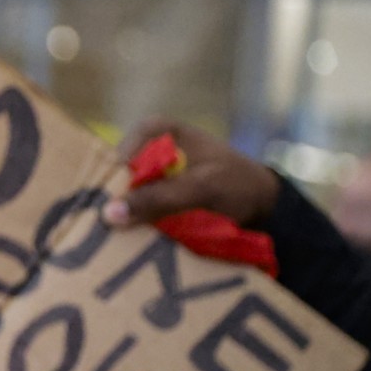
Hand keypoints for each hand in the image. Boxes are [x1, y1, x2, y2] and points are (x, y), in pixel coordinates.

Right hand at [103, 118, 280, 231]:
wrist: (265, 205)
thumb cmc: (237, 185)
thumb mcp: (200, 188)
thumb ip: (158, 198)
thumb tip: (108, 213)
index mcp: (156, 131)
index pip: (116, 157)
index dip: (106, 184)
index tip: (104, 213)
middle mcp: (148, 147)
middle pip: (116, 176)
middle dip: (112, 203)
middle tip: (105, 231)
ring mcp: (152, 172)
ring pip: (124, 195)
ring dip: (123, 217)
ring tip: (117, 239)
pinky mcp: (158, 194)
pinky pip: (137, 207)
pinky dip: (135, 222)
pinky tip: (133, 238)